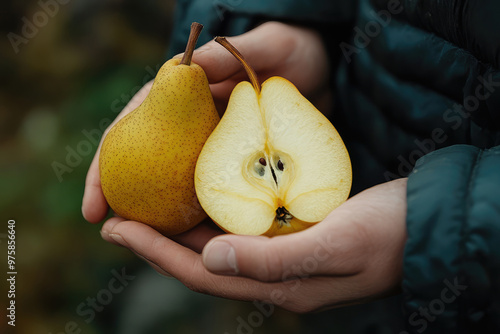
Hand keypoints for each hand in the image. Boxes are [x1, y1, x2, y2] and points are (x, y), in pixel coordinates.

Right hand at [82, 21, 331, 223]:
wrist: (322, 73)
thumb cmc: (292, 52)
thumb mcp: (268, 45)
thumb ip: (232, 52)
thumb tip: (188, 60)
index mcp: (183, 94)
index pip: (132, 128)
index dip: (107, 167)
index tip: (94, 206)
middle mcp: (190, 124)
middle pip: (146, 165)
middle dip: (124, 201)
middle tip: (113, 236)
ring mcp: (212, 147)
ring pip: (177, 186)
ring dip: (161, 217)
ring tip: (150, 250)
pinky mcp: (237, 164)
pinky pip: (216, 193)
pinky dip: (204, 216)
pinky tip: (200, 242)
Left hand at [99, 179, 407, 312]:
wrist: (426, 222)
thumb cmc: (388, 234)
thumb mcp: (336, 245)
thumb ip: (274, 260)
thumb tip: (209, 258)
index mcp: (280, 284)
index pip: (202, 273)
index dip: (155, 254)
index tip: (116, 228)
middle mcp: (275, 275)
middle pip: (201, 262)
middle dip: (156, 242)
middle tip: (118, 216)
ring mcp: (283, 256)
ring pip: (218, 245)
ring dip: (180, 229)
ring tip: (147, 206)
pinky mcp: (293, 236)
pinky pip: (240, 229)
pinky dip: (213, 214)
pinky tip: (200, 195)